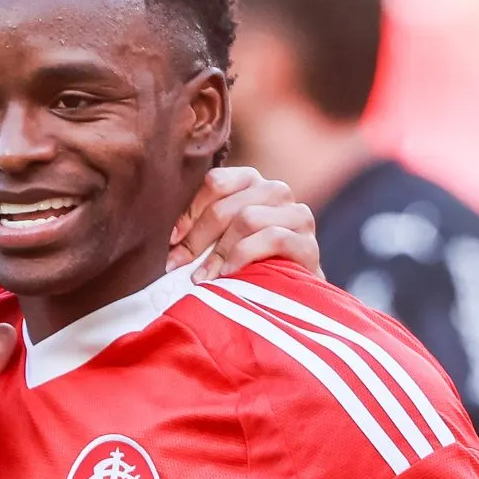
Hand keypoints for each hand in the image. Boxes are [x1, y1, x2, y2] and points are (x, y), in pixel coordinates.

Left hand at [169, 165, 319, 278]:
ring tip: (202, 277)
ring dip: (218, 251)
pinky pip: (273, 237)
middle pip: (227, 206)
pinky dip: (245, 255)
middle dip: (197, 238)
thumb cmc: (248, 266)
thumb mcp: (222, 240)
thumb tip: (169, 242)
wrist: (293, 297)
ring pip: (248, 218)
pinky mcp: (308, 243)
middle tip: (177, 264)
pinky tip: (229, 274)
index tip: (172, 240)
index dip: (190, 211)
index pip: (216, 181)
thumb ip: (204, 227)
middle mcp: (277, 191)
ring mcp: (297, 216)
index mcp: (252, 183)